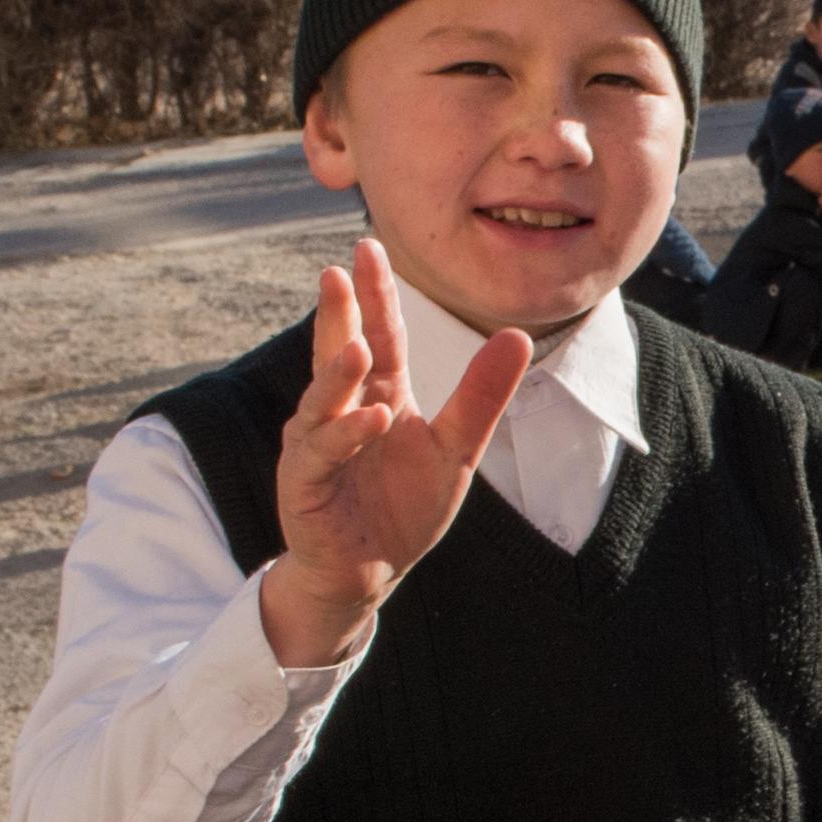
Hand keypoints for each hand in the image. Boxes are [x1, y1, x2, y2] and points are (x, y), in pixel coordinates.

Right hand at [257, 237, 526, 671]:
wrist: (368, 573)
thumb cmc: (405, 507)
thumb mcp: (456, 450)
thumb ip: (482, 396)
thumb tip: (516, 334)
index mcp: (379, 396)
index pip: (379, 336)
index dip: (374, 296)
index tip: (367, 248)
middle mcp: (340, 413)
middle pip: (339, 354)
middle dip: (337, 315)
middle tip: (337, 271)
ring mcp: (316, 447)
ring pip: (321, 402)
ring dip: (337, 376)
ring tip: (358, 349)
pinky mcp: (305, 485)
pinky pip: (322, 454)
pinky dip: (344, 436)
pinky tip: (370, 418)